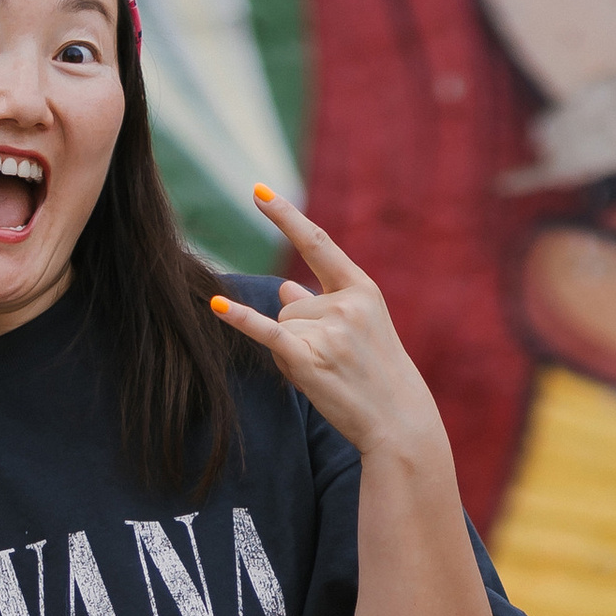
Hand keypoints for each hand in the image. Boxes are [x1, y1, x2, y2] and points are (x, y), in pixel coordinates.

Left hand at [210, 190, 449, 461]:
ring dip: (292, 352)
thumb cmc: (379, 377)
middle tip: (335, 365)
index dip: (285, 217)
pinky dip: (240, 319)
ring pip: (282, 327)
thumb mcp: (361, 330)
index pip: (316, 243)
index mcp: (362, 288)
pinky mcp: (309, 360)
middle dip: (300, 334)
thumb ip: (321, 303)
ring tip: (328, 375)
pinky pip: (266, 332)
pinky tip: (216, 304)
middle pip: (290, 305)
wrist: (399, 423)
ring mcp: (329, 331)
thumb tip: (284, 288)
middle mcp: (345, 303)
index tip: (258, 192)